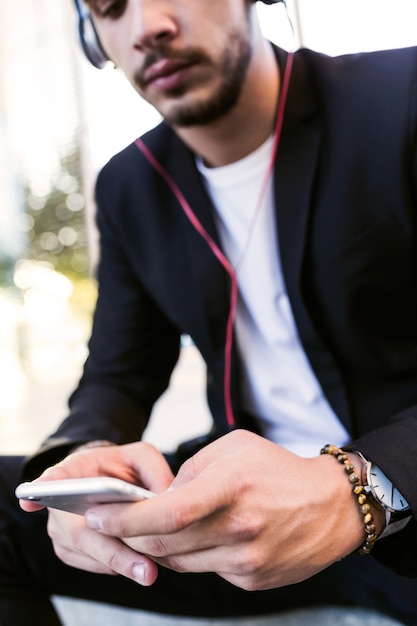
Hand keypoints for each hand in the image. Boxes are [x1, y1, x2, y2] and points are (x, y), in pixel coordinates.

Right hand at [19, 441, 173, 584]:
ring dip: (121, 563)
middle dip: (114, 553)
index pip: (53, 478)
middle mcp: (57, 503)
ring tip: (148, 569)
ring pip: (91, 554)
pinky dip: (118, 565)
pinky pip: (97, 565)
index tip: (30, 501)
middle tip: (144, 568)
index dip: (43, 489)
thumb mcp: (141, 456)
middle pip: (80, 532)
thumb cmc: (122, 466)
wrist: (109, 481)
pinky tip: (139, 561)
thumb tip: (166, 499)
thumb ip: (155, 471)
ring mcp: (60, 531)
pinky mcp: (70, 552)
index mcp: (71, 472)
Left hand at [84, 430, 363, 590]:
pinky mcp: (252, 579)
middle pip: (166, 544)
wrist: (331, 506)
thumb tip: (161, 496)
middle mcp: (239, 528)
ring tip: (148, 530)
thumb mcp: (235, 447)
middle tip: (110, 524)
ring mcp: (247, 559)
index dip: (126, 519)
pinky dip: (192, 556)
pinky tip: (198, 538)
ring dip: (157, 548)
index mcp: (232, 487)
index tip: (96, 516)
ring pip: (181, 562)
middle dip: (130, 536)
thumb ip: (192, 470)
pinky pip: (206, 571)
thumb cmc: (278, 469)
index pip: (168, 512)